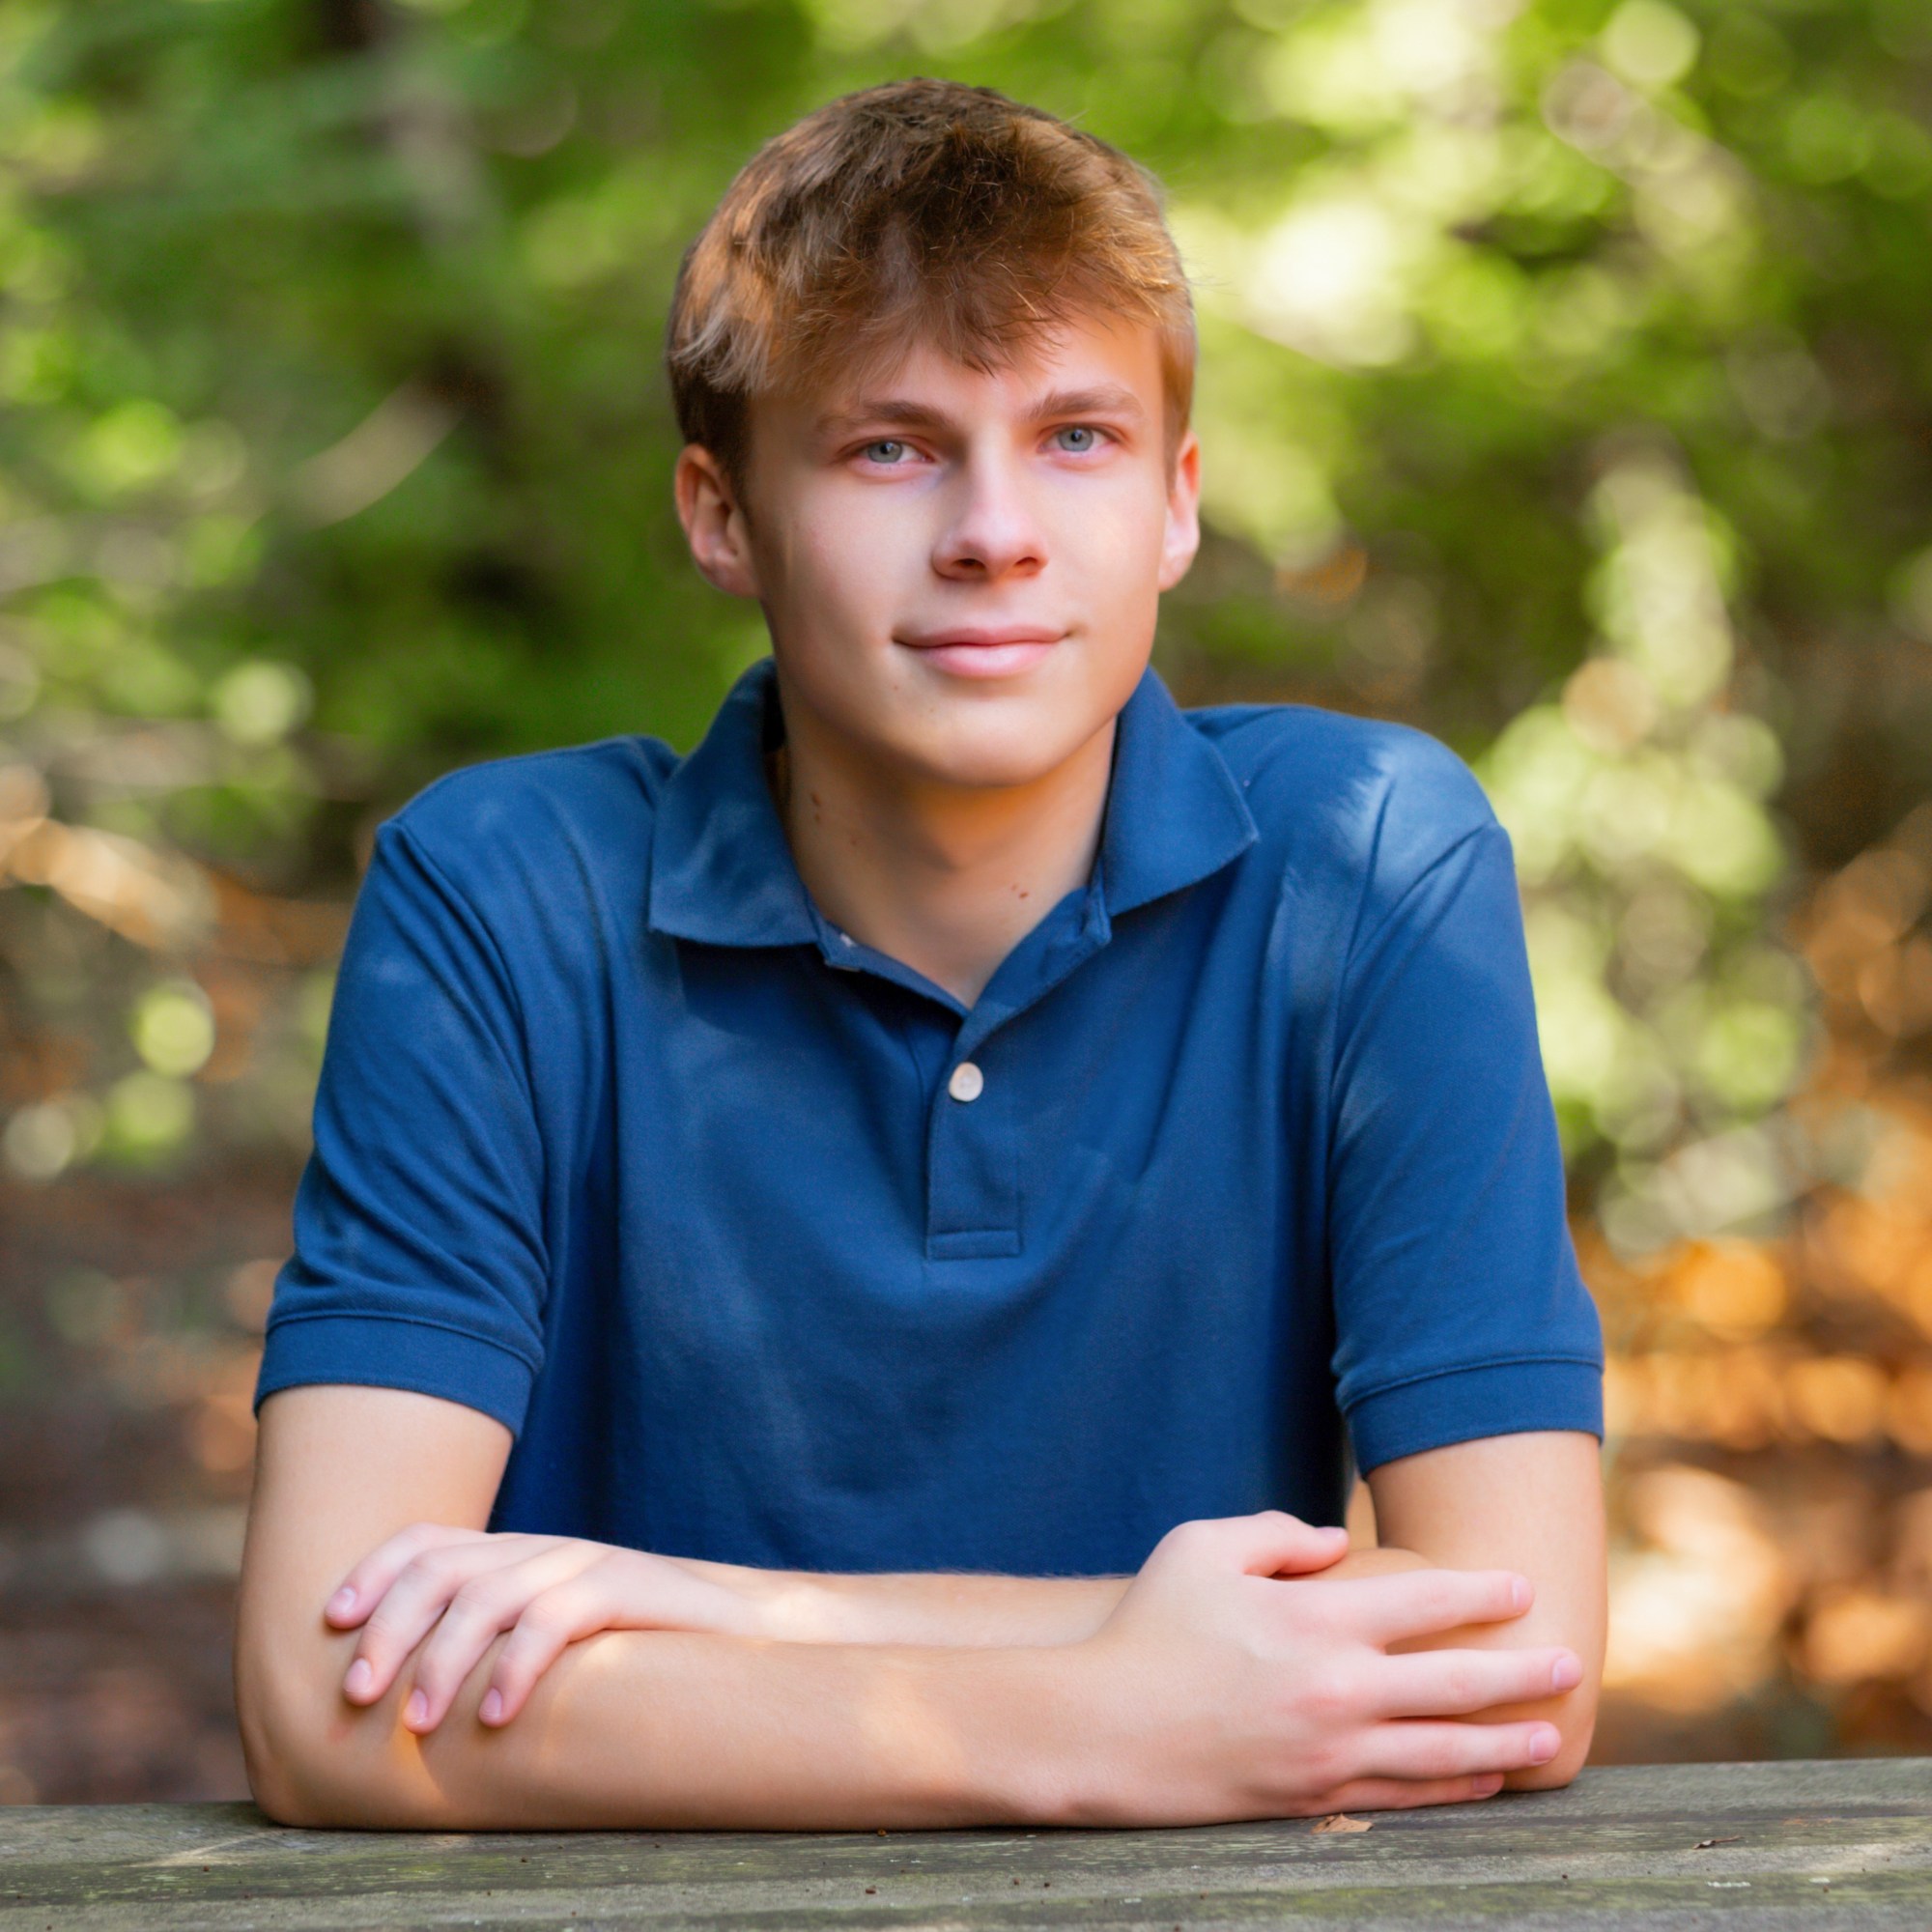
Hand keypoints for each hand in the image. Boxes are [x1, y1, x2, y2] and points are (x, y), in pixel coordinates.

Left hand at [324, 1526, 760, 1732]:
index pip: (427, 1540)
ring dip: (442, 1659)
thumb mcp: (557, 1645)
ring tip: (419, 1722)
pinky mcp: (628, 1588)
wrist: (753, 1632)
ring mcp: (586, 1563)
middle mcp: (544, 1550)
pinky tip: (495, 1716)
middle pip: (442, 1566)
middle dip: (389, 1627)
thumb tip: (406, 1709)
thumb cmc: (641, 1655)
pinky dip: (516, 1668)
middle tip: (357, 1694)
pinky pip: (556, 1619)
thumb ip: (499, 1650)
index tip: (330, 1623)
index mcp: (518, 1557)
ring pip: (489, 1595)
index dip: (373, 1573)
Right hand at [1066, 1511, 1581, 1824]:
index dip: (1480, 1593)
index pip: (1425, 1601)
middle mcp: (1336, 1687)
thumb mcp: (1201, 1546)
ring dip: (1506, 1740)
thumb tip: (1334, 1544)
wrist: (1103, 1729)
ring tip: (1551, 1735)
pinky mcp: (1313, 1796)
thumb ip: (1275, 1531)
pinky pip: (1403, 1795)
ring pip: (1443, 1750)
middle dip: (1521, 1672)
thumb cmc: (1149, 1626)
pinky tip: (1485, 1778)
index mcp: (1314, 1618)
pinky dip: (1453, 1787)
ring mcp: (1329, 1750)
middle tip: (1571, 1666)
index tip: (1521, 1589)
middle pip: (1455, 1682)